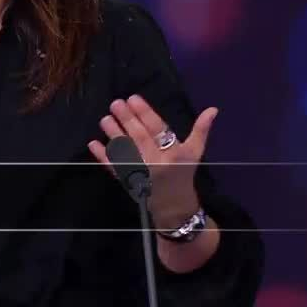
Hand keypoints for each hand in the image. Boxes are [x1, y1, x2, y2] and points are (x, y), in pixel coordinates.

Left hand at [87, 95, 217, 228]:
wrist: (174, 208)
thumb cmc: (183, 174)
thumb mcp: (195, 153)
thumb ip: (201, 130)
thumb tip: (213, 109)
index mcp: (174, 154)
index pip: (158, 129)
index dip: (145, 113)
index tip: (133, 98)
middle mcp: (157, 163)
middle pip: (140, 138)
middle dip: (127, 119)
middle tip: (116, 103)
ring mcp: (141, 174)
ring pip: (126, 151)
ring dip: (114, 134)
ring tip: (105, 118)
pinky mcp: (128, 182)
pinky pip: (114, 168)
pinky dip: (103, 156)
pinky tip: (93, 143)